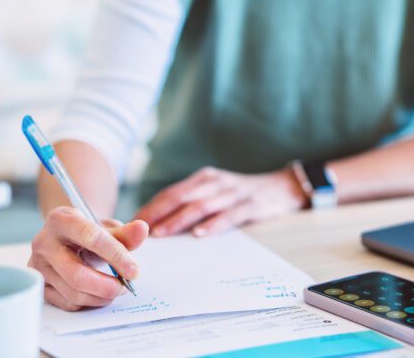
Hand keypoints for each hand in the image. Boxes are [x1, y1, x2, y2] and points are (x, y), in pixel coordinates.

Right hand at [29, 208, 148, 310]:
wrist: (67, 237)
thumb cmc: (88, 231)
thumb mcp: (106, 227)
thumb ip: (125, 232)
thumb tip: (142, 230)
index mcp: (60, 220)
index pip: (91, 238)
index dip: (116, 256)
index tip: (134, 270)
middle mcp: (43, 243)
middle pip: (77, 274)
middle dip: (106, 286)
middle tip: (124, 286)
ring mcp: (38, 266)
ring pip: (73, 293)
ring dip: (101, 296)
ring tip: (115, 288)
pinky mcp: (40, 285)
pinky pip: (68, 303)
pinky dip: (89, 302)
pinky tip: (98, 293)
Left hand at [134, 167, 306, 236]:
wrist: (282, 187)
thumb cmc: (242, 195)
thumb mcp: (216, 192)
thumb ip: (192, 203)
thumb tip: (159, 225)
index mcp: (203, 179)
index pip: (170, 193)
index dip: (150, 208)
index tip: (131, 223)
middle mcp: (215, 182)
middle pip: (180, 197)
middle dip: (157, 213)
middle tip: (138, 230)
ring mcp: (233, 192)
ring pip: (200, 206)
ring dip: (178, 220)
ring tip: (162, 233)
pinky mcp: (250, 204)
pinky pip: (229, 215)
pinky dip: (213, 224)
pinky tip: (199, 235)